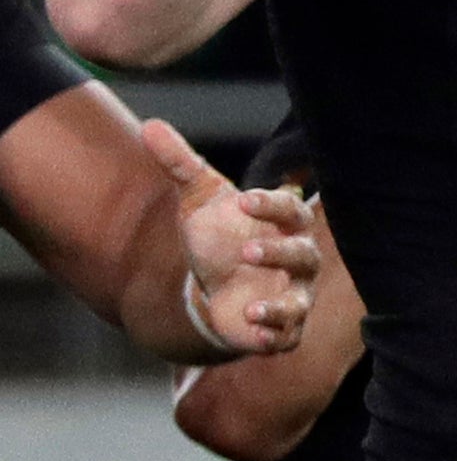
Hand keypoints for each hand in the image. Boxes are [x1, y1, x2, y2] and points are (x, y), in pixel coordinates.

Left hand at [155, 122, 314, 354]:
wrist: (216, 288)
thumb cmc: (219, 237)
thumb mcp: (199, 199)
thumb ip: (180, 164)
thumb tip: (150, 126)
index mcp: (283, 224)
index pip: (290, 210)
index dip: (272, 205)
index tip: (244, 201)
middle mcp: (297, 260)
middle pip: (303, 255)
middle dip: (278, 253)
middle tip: (246, 251)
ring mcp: (293, 296)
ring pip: (299, 301)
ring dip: (279, 305)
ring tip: (253, 307)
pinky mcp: (283, 329)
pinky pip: (286, 335)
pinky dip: (273, 335)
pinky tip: (251, 331)